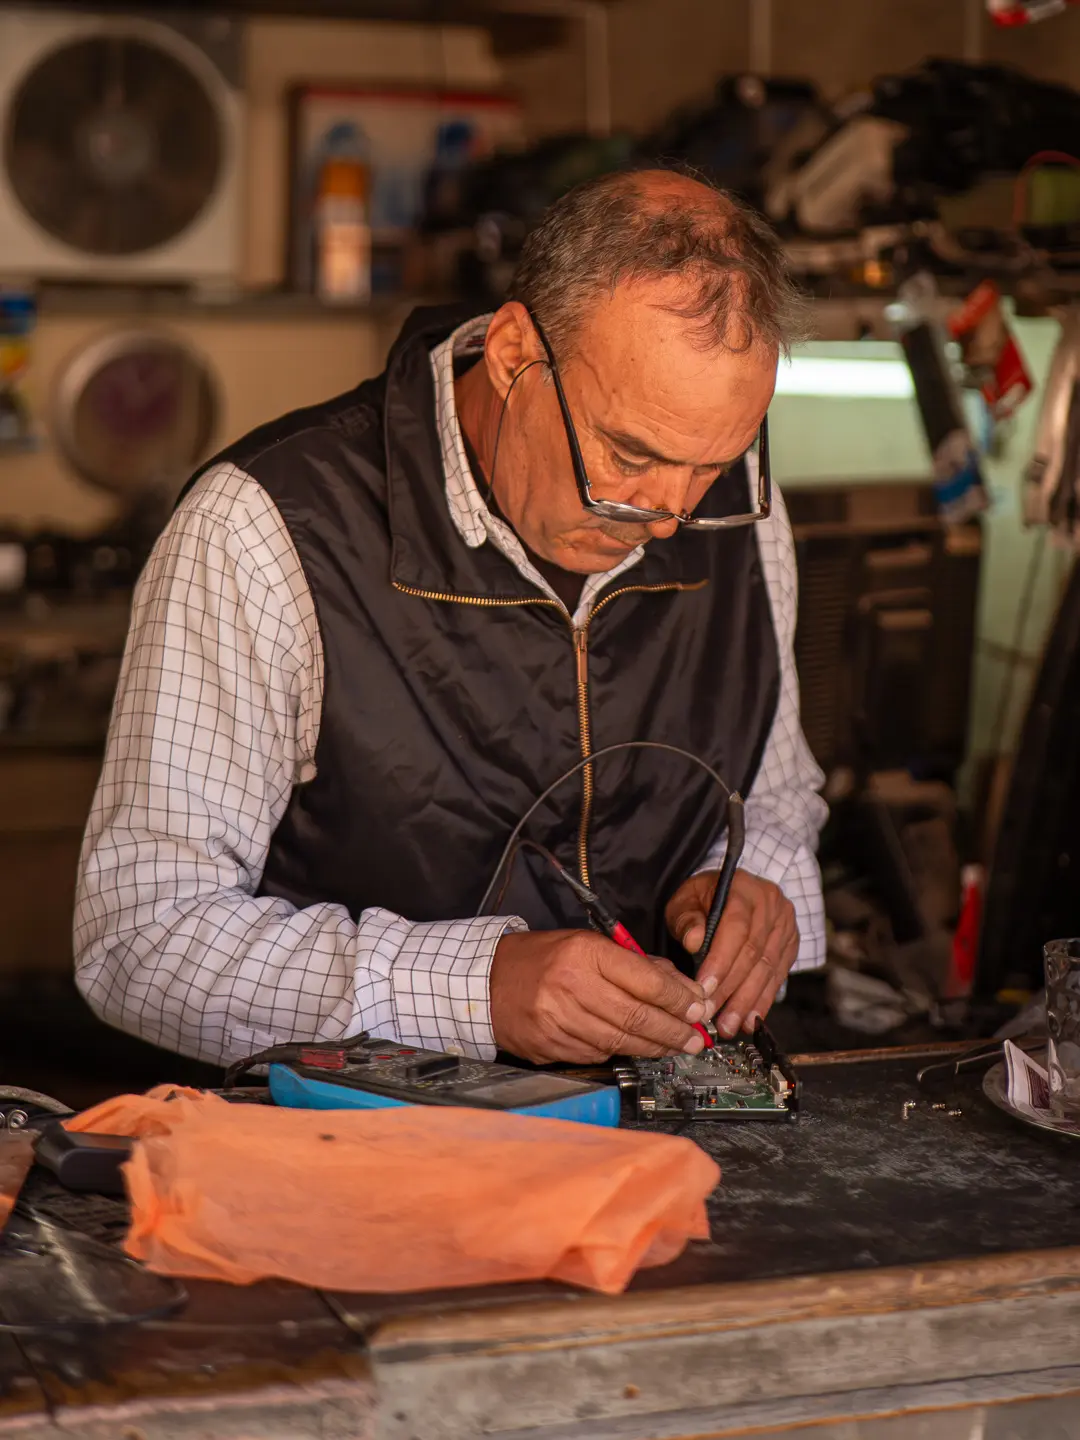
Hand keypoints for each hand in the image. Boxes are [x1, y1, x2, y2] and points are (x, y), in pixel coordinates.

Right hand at [490, 929, 708, 1064]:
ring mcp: (557, 1019)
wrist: (486, 982)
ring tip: (673, 1047)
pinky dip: (619, 1052)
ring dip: (653, 1047)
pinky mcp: (549, 1045)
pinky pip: (597, 1053)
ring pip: (619, 1040)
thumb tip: (682, 990)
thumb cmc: (543, 959)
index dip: (678, 999)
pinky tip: (632, 1047)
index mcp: (584, 953)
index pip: (645, 980)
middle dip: (673, 1031)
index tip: (698, 1008)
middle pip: (636, 1016)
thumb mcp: (588, 946)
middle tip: (695, 1039)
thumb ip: (635, 965)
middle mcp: (571, 985)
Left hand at [665, 870, 797, 1037]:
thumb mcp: (685, 900)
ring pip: (767, 969)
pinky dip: (762, 1000)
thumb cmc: (703, 898)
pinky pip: (777, 976)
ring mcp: (785, 925)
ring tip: (730, 1024)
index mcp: (744, 889)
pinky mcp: (790, 944)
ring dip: (747, 1001)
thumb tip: (694, 941)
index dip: (721, 962)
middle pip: (753, 953)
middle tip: (713, 1016)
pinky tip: (749, 1019)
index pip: (736, 929)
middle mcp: (771, 905)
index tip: (704, 989)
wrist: (731, 891)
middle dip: (732, 990)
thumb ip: (687, 919)